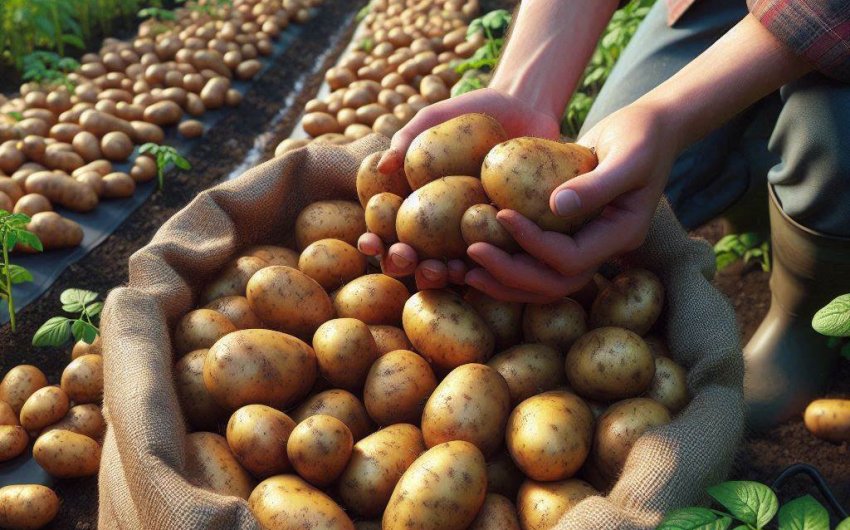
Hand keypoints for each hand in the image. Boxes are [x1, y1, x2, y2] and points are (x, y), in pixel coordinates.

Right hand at [359, 87, 560, 289]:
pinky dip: (488, 267)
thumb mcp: (437, 118)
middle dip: (405, 264)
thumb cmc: (474, 111)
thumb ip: (408, 137)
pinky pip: (496, 256)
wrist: (527, 108)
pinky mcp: (509, 234)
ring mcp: (474, 233)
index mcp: (418, 202)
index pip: (388, 229)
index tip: (370, 243)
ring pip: (452, 265)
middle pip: (416, 255)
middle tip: (405, 260)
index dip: (375, 240)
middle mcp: (442, 225)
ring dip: (443, 274)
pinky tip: (483, 267)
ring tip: (443, 271)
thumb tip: (382, 166)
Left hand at [465, 102, 677, 301]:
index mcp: (621, 235)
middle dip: (511, 273)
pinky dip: (507, 266)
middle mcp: (603, 250)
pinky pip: (537, 264)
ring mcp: (587, 247)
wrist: (647, 132)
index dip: (534, 243)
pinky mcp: (569, 238)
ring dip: (503, 280)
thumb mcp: (628, 154)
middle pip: (554, 283)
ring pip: (543, 283)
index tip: (502, 215)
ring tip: (465, 269)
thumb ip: (597, 183)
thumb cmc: (641, 135)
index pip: (571, 258)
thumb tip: (556, 206)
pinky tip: (476, 255)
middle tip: (472, 254)